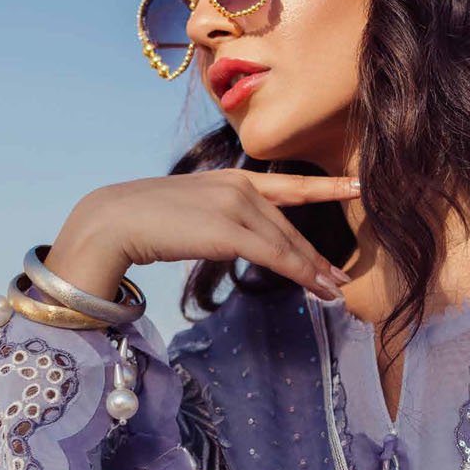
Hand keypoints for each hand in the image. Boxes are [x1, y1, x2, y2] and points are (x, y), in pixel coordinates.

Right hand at [44, 169, 358, 303]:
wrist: (114, 221)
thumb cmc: (144, 222)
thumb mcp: (191, 212)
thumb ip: (218, 219)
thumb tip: (230, 238)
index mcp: (231, 178)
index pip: (287, 186)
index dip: (324, 187)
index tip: (355, 186)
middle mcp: (240, 186)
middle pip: (289, 226)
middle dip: (316, 255)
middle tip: (341, 278)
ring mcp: (237, 206)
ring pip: (287, 243)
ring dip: (314, 271)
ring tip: (335, 291)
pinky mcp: (231, 230)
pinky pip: (277, 256)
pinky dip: (301, 274)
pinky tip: (318, 287)